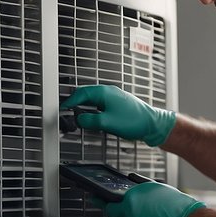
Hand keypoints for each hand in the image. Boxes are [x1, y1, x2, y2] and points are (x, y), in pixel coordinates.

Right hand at [61, 84, 175, 146]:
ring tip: (78, 115)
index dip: (69, 101)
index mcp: (104, 92)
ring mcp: (113, 97)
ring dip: (84, 106)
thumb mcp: (108, 123)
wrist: (153, 124)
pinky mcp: (117, 103)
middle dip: (75, 102)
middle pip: (85, 94)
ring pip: (92, 98)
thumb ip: (90, 121)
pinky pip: (100, 103)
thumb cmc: (135, 121)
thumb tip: (79, 120)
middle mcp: (108, 92)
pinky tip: (93, 117)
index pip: (81, 93)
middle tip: (68, 112)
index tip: (62, 108)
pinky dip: (92, 108)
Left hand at [104, 181, 205, 216]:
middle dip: (124, 212)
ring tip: (154, 216)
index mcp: (131, 202)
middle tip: (136, 209)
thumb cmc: (176, 204)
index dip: (102, 202)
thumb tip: (131, 181)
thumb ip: (139, 186)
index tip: (95, 200)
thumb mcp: (156, 187)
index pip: (108, 205)